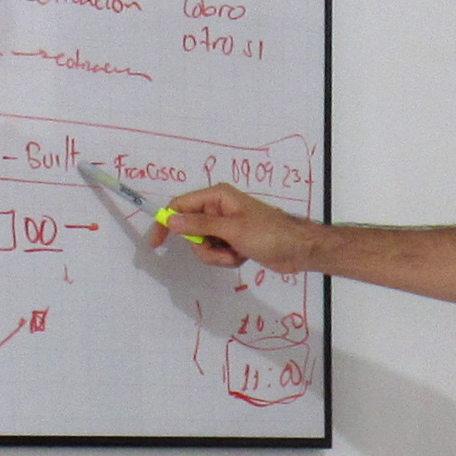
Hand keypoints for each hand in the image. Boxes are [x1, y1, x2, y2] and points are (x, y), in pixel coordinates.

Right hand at [151, 183, 319, 271]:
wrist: (298, 250)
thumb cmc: (268, 234)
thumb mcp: (232, 229)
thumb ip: (200, 224)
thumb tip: (172, 220)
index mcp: (217, 197)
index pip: (180, 206)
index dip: (166, 222)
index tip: (157, 243)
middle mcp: (218, 209)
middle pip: (190, 230)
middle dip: (204, 246)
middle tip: (222, 249)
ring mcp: (225, 226)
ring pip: (203, 245)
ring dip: (217, 255)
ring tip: (236, 254)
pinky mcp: (232, 241)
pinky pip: (216, 253)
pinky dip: (227, 258)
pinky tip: (243, 256)